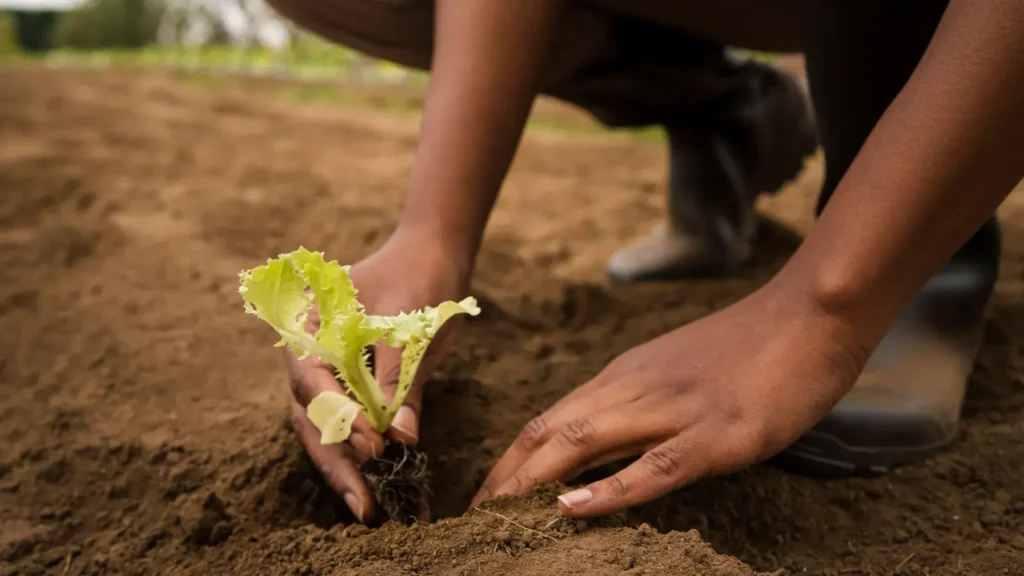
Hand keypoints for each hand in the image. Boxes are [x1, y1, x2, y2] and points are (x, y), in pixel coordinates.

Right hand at [286, 229, 469, 521]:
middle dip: (337, 463)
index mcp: (307, 324)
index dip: (339, 417)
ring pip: (325, 430)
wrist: (433, 255)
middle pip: (310, 416)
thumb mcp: (413, 327)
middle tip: (366, 504)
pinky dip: (364, 457)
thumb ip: (401, 382)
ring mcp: (326, 374)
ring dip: (348, 470)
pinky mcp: (351, 390)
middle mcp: (306, 353)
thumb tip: (402, 438)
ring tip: (373, 509)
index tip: (373, 444)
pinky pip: (350, 427)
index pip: (312, 379)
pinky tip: (384, 489)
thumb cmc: (420, 278)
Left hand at [471, 284, 870, 517]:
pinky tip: (573, 508)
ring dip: (533, 484)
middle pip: (550, 433)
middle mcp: (636, 389)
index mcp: (625, 377)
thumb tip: (606, 444)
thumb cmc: (750, 347)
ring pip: (585, 444)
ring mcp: (676, 410)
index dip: (510, 461)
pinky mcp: (719, 434)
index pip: (550, 420)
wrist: (811, 313)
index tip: (483, 497)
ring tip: (494, 521)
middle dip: (504, 479)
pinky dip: (610, 489)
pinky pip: (656, 465)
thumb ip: (639, 402)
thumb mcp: (678, 371)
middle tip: (468, 521)